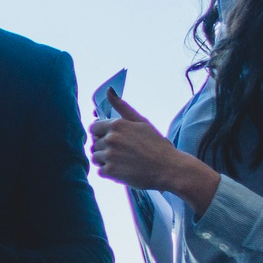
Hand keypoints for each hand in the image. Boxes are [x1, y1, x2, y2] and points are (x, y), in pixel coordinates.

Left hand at [88, 90, 219, 212]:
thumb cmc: (157, 144)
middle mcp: (111, 138)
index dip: (102, 134)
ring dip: (105, 160)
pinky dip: (109, 172)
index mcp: (117, 125)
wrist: (169, 168)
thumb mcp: (141, 122)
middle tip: (124, 152)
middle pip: (95, 143)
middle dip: (105, 147)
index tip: (114, 140)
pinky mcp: (110, 171)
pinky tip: (123, 170)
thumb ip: (122, 107)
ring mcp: (110, 155)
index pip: (94, 128)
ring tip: (123, 161)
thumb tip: (108, 90)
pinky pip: (100, 171)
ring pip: (95, 157)